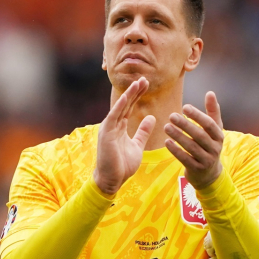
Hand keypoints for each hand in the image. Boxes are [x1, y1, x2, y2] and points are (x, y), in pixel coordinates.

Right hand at [93, 77, 155, 195]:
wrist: (112, 180)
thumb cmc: (122, 165)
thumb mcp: (137, 145)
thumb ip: (143, 132)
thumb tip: (151, 118)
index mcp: (120, 127)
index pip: (130, 107)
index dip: (137, 95)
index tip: (146, 84)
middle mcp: (113, 125)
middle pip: (126, 104)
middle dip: (135, 91)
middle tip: (144, 79)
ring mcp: (108, 128)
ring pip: (120, 107)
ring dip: (129, 94)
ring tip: (138, 83)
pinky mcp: (106, 133)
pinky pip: (114, 116)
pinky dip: (120, 106)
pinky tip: (128, 96)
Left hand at [164, 91, 223, 189]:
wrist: (209, 174)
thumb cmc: (209, 145)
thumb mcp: (214, 130)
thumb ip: (212, 111)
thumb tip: (210, 92)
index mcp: (219, 136)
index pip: (209, 124)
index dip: (197, 115)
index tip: (184, 107)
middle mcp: (215, 148)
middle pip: (200, 135)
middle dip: (185, 125)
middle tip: (171, 115)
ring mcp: (206, 160)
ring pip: (191, 147)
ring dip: (178, 136)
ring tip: (166, 127)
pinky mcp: (196, 169)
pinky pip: (185, 159)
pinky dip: (176, 151)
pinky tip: (167, 142)